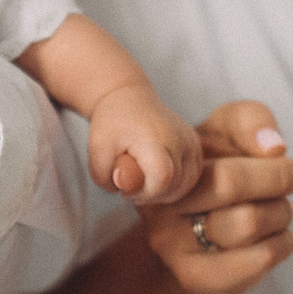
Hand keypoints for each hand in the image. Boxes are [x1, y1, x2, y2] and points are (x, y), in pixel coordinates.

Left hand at [87, 82, 203, 204]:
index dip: (145, 194)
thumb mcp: (97, 150)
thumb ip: (105, 176)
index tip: (127, 189)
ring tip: (145, 182)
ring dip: (166, 192)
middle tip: (133, 185)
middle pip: (176, 185)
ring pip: (187, 183)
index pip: (162, 179)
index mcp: (154, 139)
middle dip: (153, 195)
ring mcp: (191, 141)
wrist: (127, 98)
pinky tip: (158, 178)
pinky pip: (193, 175)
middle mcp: (179, 139)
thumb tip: (125, 189)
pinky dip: (177, 184)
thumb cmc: (112, 125)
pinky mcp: (195, 144)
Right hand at [144, 100, 292, 293]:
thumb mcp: (228, 131)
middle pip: (232, 185)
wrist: (199, 230)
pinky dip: (281, 244)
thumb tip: (273, 146)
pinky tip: (274, 236)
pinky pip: (257, 260)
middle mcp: (158, 206)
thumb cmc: (217, 169)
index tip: (283, 157)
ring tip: (279, 208)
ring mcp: (172, 247)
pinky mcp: (195, 278)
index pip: (220, 155)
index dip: (266, 162)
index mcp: (165, 163)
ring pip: (248, 223)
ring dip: (281, 212)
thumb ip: (250, 120)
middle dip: (278, 180)